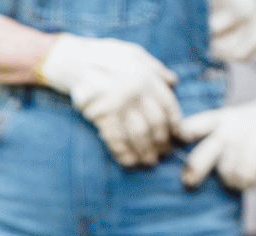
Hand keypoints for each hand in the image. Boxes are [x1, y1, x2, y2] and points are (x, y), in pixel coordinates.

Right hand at [39, 34, 180, 166]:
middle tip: (163, 154)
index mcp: (147, 76)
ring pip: (138, 135)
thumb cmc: (106, 56)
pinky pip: (116, 139)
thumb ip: (155, 68)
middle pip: (155, 124)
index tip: (180, 137)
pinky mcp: (102, 115)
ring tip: (149, 162)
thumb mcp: (135, 54)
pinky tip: (129, 162)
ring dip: (145, 152)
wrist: (75, 60)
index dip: (176, 124)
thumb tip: (173, 82)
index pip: (168, 105)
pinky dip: (123, 153)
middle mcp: (136, 91)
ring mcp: (119, 104)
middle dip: (161, 143)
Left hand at [179, 80, 255, 189]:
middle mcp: (228, 131)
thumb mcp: (235, 118)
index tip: (176, 142)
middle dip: (194, 172)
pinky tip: (252, 180)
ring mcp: (243, 143)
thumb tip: (192, 165)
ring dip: (232, 179)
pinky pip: (244, 178)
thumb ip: (215, 134)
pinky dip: (248, 182)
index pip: (193, 127)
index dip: (182, 135)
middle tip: (189, 181)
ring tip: (240, 175)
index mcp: (220, 119)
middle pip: (199, 157)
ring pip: (225, 173)